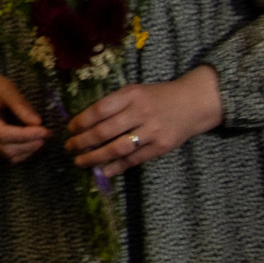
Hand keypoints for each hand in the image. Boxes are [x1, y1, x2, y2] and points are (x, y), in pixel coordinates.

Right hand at [0, 53, 44, 162]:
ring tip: (41, 137)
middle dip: (30, 144)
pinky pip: (6, 154)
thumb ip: (19, 104)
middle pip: (6, 149)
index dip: (26, 135)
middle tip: (47, 133)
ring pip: (7, 155)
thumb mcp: (4, 86)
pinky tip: (31, 140)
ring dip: (28, 150)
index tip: (45, 130)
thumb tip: (38, 122)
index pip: (3, 135)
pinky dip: (22, 150)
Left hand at [65, 66, 221, 174]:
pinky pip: (135, 159)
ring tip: (80, 162)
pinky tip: (104, 171)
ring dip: (95, 157)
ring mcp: (152, 130)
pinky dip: (117, 166)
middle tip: (69, 147)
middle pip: (104, 131)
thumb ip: (113, 104)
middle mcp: (141, 112)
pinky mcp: (162, 146)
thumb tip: (84, 122)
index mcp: (131, 95)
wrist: (194, 102)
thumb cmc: (157, 97)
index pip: (99, 110)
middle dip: (82, 142)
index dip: (81, 121)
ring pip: (118, 148)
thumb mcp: (134, 92)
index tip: (70, 129)